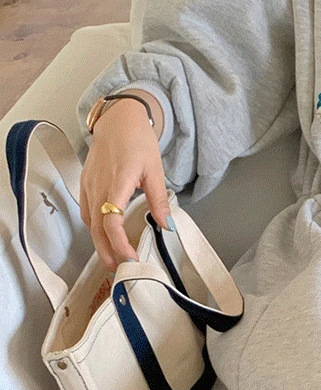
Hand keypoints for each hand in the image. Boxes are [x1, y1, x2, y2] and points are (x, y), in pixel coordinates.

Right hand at [80, 99, 171, 273]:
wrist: (118, 120)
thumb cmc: (137, 141)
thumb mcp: (155, 170)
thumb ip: (158, 200)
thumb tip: (167, 225)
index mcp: (116, 184)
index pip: (112, 224)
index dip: (120, 244)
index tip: (131, 258)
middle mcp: (98, 188)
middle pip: (97, 229)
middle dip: (107, 253)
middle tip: (120, 270)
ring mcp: (88, 186)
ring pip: (90, 223)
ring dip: (100, 243)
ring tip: (113, 258)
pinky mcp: (85, 185)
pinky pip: (86, 212)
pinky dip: (94, 228)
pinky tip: (104, 237)